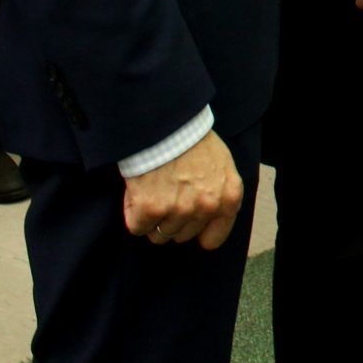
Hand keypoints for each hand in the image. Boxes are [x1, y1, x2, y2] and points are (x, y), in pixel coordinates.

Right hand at [123, 130, 243, 249]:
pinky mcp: (151, 209)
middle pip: (181, 236)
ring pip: (159, 235)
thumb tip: (210, 217)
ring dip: (152, 217)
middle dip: (171, 220)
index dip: (196, 231)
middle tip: (166, 193)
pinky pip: (137, 227)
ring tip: (154, 189)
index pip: (213, 239)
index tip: (186, 223)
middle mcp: (207, 207)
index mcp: (229, 198)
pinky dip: (133, 212)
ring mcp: (179, 210)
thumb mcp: (222, 165)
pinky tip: (140, 191)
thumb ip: (220, 193)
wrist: (166, 123)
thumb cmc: (193, 140)